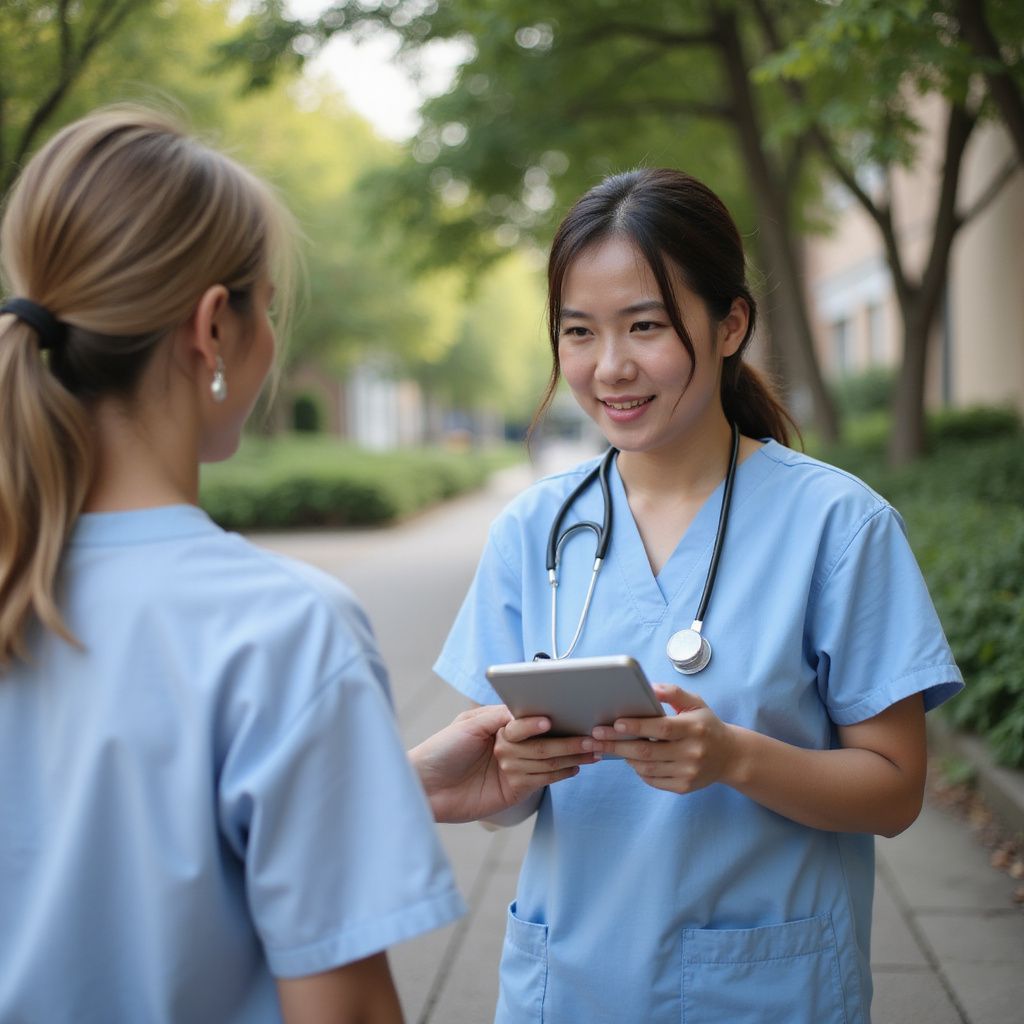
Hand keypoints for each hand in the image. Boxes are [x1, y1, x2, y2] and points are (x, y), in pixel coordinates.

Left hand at [410, 705, 592, 822]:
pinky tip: (575, 767)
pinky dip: (559, 774)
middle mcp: (509, 744)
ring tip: (591, 750)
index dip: (543, 721)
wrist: (423, 787)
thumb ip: (501, 717)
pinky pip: (541, 780)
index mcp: (500, 724)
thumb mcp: (469, 725)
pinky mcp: (514, 789)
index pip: (530, 720)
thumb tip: (534, 713)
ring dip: (568, 756)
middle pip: (544, 741)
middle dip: (567, 740)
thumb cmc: (441, 748)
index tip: (556, 720)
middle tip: (590, 737)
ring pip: (546, 760)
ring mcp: (513, 767)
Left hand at [589, 683, 738, 793]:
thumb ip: (673, 693)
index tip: (615, 723)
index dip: (637, 726)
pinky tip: (629, 759)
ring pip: (646, 767)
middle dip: (616, 744)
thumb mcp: (695, 703)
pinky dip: (638, 769)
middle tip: (594, 738)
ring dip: (623, 757)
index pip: (661, 728)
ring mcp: (688, 772)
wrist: (730, 757)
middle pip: (647, 750)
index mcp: (694, 728)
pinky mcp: (683, 787)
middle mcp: (692, 752)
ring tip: (605, 747)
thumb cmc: (706, 725)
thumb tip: (649, 687)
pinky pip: (652, 780)